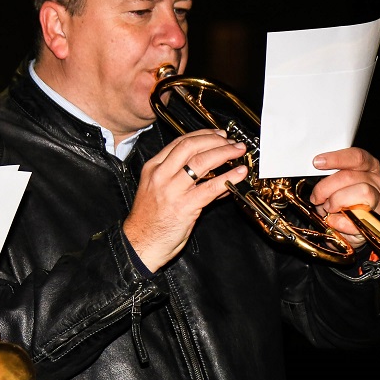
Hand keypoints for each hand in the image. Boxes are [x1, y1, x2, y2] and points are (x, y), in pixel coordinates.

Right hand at [123, 129, 247, 270]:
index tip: (217, 135)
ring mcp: (172, 190)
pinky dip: (228, 178)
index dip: (202, 135)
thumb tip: (213, 174)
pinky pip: (211, 187)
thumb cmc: (150, 222)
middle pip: (190, 146)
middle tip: (231, 142)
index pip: (179, 142)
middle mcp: (161, 175)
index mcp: (153, 168)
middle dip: (215, 140)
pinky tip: (239, 174)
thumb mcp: (159, 192)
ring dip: (224, 153)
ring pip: (201, 161)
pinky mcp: (185, 206)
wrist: (140, 244)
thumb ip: (182, 180)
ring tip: (238, 152)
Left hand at [307, 147, 379, 246]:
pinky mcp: (376, 220)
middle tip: (316, 196)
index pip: (357, 157)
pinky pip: (356, 217)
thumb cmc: (340, 202)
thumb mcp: (334, 183)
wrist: (348, 228)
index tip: (317, 163)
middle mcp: (378, 181)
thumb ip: (329, 175)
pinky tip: (334, 220)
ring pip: (361, 191)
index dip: (336, 159)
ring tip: (328, 208)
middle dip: (327, 186)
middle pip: (351, 176)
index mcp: (369, 166)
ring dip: (337, 201)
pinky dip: (339, 220)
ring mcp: (379, 200)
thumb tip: (314, 173)